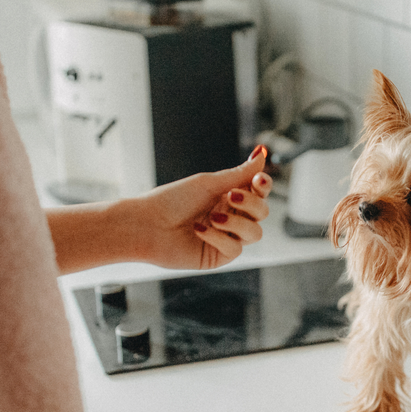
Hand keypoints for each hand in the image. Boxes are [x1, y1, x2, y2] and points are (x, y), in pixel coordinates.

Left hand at [123, 146, 272, 269]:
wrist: (147, 224)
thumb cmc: (172, 200)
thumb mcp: (209, 183)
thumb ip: (239, 173)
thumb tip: (262, 155)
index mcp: (229, 197)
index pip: (259, 192)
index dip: (263, 186)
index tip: (258, 179)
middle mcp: (231, 217)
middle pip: (263, 213)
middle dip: (252, 204)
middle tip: (230, 197)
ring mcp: (226, 238)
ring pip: (255, 233)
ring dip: (236, 223)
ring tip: (213, 216)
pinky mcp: (218, 256)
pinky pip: (235, 249)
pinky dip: (218, 237)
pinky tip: (199, 230)